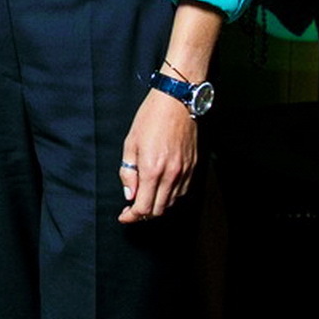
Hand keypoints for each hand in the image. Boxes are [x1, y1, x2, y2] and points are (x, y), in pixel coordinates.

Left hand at [119, 89, 197, 221]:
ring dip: (158, 205)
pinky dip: (171, 195)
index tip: (124, 216)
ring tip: (146, 197)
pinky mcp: (193, 167)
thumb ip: (128, 173)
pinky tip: (161, 188)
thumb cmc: (151, 118)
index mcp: (152, 170)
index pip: (143, 207)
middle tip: (132, 208)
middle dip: (143, 214)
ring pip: (172, 202)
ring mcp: (184, 172)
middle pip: (158, 210)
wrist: (177, 102)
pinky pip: (183, 191)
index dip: (131, 216)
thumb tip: (129, 194)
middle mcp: (171, 175)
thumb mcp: (130, 144)